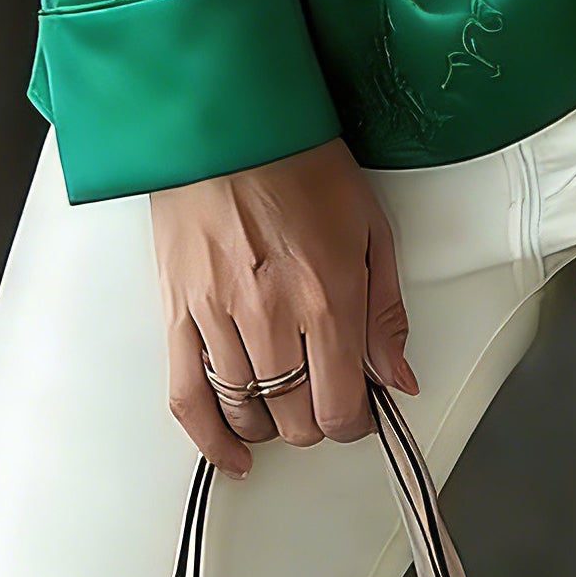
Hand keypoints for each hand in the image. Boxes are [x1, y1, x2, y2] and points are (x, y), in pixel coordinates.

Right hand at [149, 137, 418, 478]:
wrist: (231, 125)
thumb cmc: (302, 164)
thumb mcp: (370, 227)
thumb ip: (385, 311)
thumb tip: (398, 377)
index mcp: (327, 295)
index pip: (342, 407)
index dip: (356, 423)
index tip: (360, 411)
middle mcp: (272, 316)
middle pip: (296, 418)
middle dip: (318, 420)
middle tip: (325, 396)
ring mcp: (219, 317)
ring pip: (247, 412)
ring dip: (272, 423)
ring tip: (286, 403)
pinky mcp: (178, 313)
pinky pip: (186, 398)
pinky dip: (209, 438)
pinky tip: (232, 451)